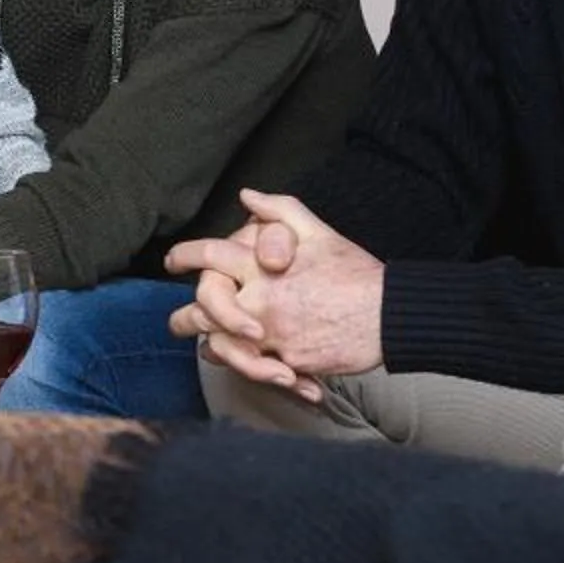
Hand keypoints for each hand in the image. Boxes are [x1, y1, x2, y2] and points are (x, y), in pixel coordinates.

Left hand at [166, 189, 384, 395]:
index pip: (211, 255)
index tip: (174, 260)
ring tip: (204, 346)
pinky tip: (239, 364)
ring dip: (211, 345)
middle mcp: (260, 300)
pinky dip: (247, 368)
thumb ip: (280, 211)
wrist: (389, 315)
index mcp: (262, 266)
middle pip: (203, 307)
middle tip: (178, 321)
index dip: (186, 255)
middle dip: (185, 316)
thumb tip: (247, 195)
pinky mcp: (286, 362)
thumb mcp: (319, 232)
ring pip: (222, 344)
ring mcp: (271, 334)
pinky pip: (255, 368)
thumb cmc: (356, 273)